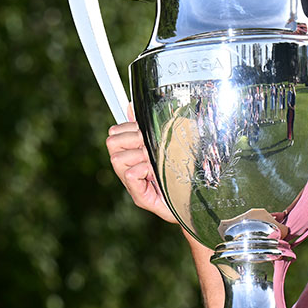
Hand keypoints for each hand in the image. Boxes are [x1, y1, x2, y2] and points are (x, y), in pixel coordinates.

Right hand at [105, 105, 177, 223]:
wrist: (195, 201)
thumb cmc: (182, 173)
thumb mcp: (167, 144)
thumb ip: (147, 127)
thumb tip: (131, 106)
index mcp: (133, 154)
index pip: (115, 133)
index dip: (128, 127)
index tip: (143, 132)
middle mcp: (128, 169)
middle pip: (113, 143)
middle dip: (134, 140)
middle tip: (153, 149)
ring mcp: (132, 184)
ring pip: (118, 158)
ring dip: (141, 156)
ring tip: (158, 162)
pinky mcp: (140, 197)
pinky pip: (129, 174)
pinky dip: (143, 170)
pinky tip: (155, 174)